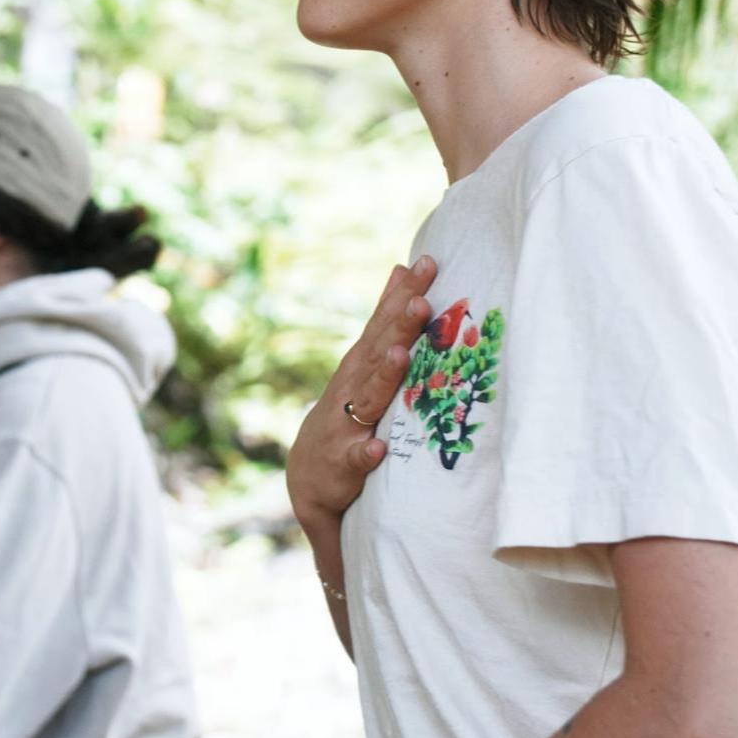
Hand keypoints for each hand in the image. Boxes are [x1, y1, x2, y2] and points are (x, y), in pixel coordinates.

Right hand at [287, 256, 436, 531]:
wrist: (310, 472)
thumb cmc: (349, 408)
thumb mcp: (364, 360)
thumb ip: (384, 318)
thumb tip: (402, 268)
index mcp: (363, 361)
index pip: (385, 321)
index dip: (405, 293)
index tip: (428, 264)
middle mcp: (353, 385)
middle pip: (378, 352)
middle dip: (398, 327)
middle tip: (421, 301)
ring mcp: (347, 423)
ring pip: (369, 397)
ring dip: (384, 376)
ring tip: (400, 355)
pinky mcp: (344, 462)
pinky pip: (356, 457)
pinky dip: (366, 452)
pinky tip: (378, 448)